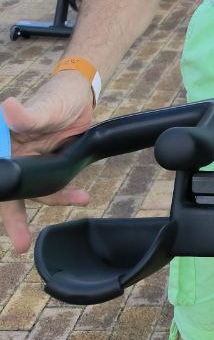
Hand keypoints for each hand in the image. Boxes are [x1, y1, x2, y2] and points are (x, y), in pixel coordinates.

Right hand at [0, 74, 93, 253]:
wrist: (80, 97)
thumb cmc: (56, 96)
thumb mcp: (44, 106)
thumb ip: (27, 115)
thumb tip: (8, 109)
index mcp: (3, 141)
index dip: (1, 191)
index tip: (2, 205)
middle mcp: (12, 155)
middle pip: (8, 192)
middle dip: (13, 220)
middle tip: (20, 243)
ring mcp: (29, 163)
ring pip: (32, 192)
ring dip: (53, 199)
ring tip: (79, 199)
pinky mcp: (47, 166)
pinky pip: (52, 185)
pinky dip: (65, 193)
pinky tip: (80, 195)